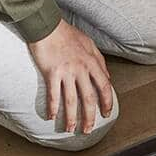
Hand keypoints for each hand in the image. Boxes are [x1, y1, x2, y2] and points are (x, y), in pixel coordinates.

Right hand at [26, 19, 113, 133]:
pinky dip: (52, 107)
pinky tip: (51, 116)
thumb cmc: (67, 34)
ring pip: (71, 101)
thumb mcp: (89, 44)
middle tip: (88, 129)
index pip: (104, 86)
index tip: (106, 113)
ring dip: (71, 118)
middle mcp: (82, 69)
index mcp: (92, 62)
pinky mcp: (52, 73)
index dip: (107, 102)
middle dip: (90, 116)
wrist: (48, 26)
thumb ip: (99, 61)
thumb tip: (108, 77)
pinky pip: (53, 95)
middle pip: (89, 98)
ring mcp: (67, 72)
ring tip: (70, 129)